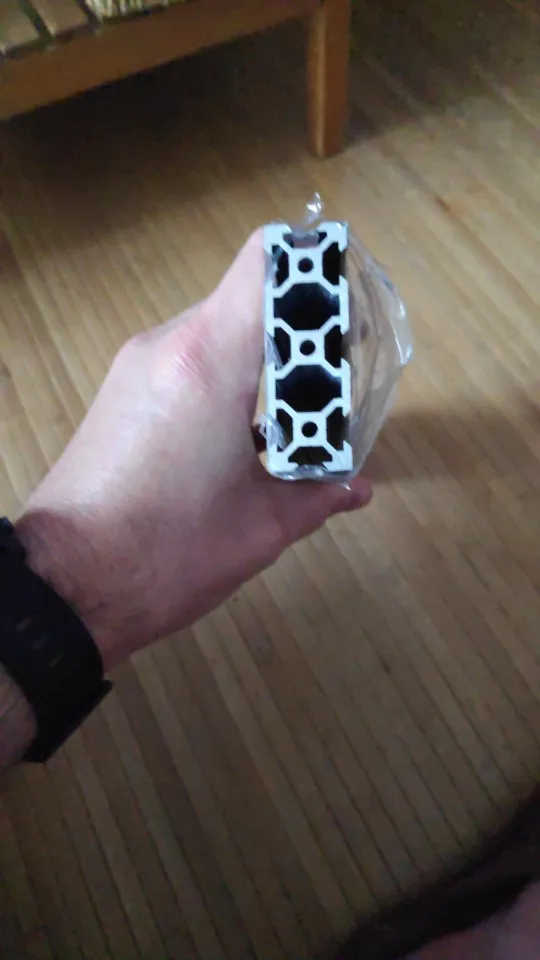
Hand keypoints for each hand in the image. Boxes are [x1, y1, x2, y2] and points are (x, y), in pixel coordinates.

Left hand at [16, 231, 371, 670]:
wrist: (63, 586)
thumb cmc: (168, 553)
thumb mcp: (261, 527)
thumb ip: (319, 494)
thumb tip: (357, 486)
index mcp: (210, 360)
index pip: (268, 260)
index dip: (319, 268)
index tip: (352, 312)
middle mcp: (168, 345)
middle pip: (249, 297)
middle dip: (302, 328)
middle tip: (339, 377)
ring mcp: (137, 366)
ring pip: (217, 330)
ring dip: (263, 358)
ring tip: (295, 414)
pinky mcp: (120, 391)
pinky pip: (187, 359)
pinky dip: (227, 378)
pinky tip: (244, 434)